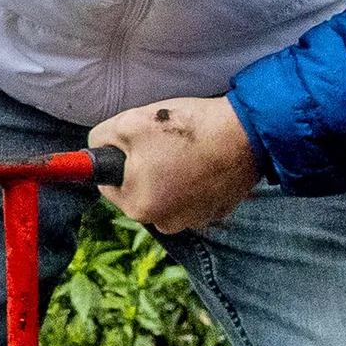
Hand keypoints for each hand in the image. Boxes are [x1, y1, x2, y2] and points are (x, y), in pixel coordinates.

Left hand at [87, 95, 259, 232]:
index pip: (108, 184)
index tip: (133, 141)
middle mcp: (165, 223)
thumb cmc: (186, 129)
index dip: (117, 157)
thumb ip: (101, 139)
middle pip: (139, 190)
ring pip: (167, 191)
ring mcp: (195, 220)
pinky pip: (193, 193)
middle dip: (144, 165)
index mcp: (138, 207)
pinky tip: (205, 157)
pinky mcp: (218, 210)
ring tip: (186, 148)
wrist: (248, 132)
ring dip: (170, 171)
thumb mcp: (128, 123)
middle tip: (162, 140)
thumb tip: (96, 148)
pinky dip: (195, 177)